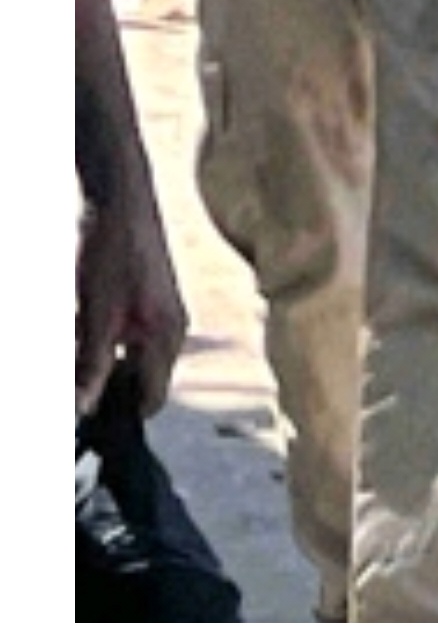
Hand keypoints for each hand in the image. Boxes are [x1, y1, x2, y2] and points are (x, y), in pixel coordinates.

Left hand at [77, 181, 185, 417]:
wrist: (121, 202)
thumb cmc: (114, 253)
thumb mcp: (96, 314)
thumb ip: (93, 364)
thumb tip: (83, 410)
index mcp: (167, 335)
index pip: (152, 399)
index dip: (120, 417)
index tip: (89, 425)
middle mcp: (172, 328)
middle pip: (141, 382)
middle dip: (108, 388)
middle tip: (75, 382)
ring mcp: (163, 315)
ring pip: (131, 361)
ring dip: (104, 364)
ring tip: (79, 344)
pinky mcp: (150, 303)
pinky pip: (128, 340)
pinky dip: (105, 343)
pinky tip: (84, 327)